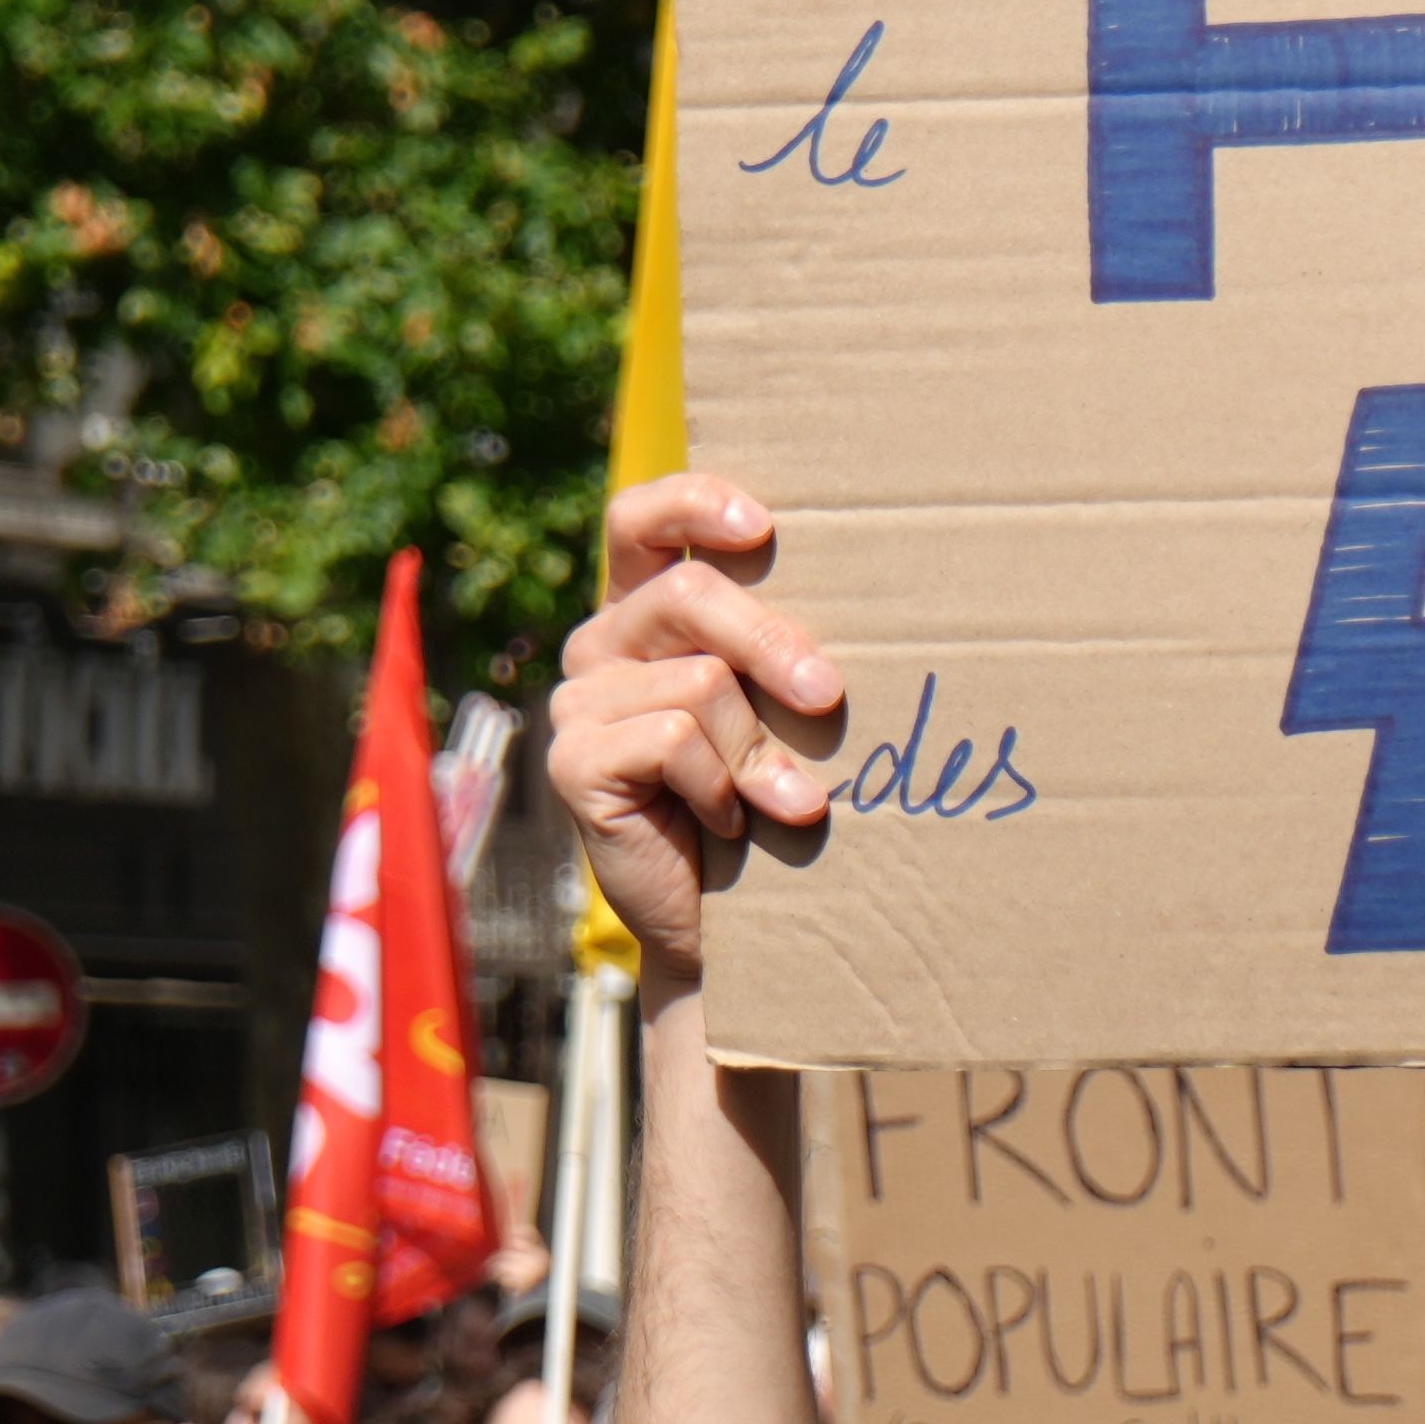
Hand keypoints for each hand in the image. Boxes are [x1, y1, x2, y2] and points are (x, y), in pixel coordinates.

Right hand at [549, 474, 840, 984]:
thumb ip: (774, 651)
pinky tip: (726, 824)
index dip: (693, 501)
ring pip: (699, 680)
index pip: (640, 519)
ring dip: (759, 751)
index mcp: (643, 611)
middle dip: (772, 642)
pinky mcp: (571, 762)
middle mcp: (600, 644)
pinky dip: (721, 787)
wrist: (723, 922)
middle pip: (689, 591)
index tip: (764, 525)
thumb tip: (853, 610)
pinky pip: (672, 741)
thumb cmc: (762, 801)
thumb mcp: (771, 710)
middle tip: (828, 698)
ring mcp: (577, 702)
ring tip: (783, 803)